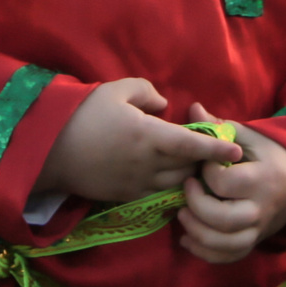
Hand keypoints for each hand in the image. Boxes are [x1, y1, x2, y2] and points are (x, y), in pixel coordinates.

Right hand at [36, 77, 241, 207]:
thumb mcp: (115, 90)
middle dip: (202, 164)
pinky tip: (166, 176)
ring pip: (174, 185)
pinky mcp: (125, 196)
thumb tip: (163, 105)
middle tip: (209, 152)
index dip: (216, 148)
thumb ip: (146, 92)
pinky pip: (156, 194)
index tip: (236, 149)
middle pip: (188, 170)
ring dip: (186, 176)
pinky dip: (167, 186)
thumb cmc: (83, 114)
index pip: (192, 146)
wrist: (50, 151)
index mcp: (149, 136)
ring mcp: (136, 184)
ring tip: (190, 165)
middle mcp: (148, 164)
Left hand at [176, 103, 285, 264]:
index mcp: (260, 178)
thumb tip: (193, 108)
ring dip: (196, 233)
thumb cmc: (270, 154)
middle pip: (221, 219)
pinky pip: (229, 257)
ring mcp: (258, 229)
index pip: (223, 182)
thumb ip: (219, 127)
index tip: (202, 163)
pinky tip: (189, 238)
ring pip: (223, 244)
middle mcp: (260, 208)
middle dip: (196, 205)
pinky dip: (206, 253)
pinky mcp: (254, 241)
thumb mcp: (248, 136)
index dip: (205, 172)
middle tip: (187, 188)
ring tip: (183, 215)